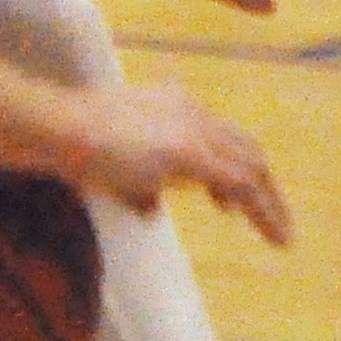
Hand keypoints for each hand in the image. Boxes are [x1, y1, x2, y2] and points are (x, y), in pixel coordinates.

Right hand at [72, 83, 292, 245]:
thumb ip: (141, 183)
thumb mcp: (117, 164)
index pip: (220, 137)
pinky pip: (240, 184)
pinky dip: (263, 211)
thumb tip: (154, 207)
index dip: (235, 169)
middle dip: (265, 187)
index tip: (231, 207)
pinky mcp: (189, 151)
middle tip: (277, 222)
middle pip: (245, 147)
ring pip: (251, 165)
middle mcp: (191, 110)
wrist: (58, 129)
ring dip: (270, 202)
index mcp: (175, 105)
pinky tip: (273, 236)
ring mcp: (192, 127)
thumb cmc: (75, 145)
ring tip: (282, 235)